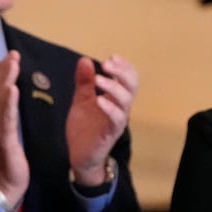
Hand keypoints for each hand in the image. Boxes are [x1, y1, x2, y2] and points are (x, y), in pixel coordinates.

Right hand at [0, 49, 26, 197]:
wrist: (2, 186)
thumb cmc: (4, 159)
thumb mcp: (2, 131)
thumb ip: (3, 112)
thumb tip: (7, 92)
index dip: (0, 71)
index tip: (10, 56)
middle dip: (3, 70)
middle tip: (13, 54)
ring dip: (5, 80)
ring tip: (12, 64)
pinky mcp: (3, 142)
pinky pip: (6, 120)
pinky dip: (8, 104)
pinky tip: (12, 90)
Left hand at [65, 54, 136, 183]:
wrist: (79, 155)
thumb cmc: (84, 128)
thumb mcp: (81, 100)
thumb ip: (84, 82)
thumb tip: (84, 60)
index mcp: (115, 98)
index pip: (128, 78)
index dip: (124, 66)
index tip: (112, 57)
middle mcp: (120, 108)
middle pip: (132, 86)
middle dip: (122, 72)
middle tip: (107, 64)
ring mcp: (117, 121)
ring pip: (125, 101)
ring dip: (113, 87)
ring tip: (98, 80)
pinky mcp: (110, 133)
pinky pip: (116, 119)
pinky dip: (109, 108)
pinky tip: (99, 100)